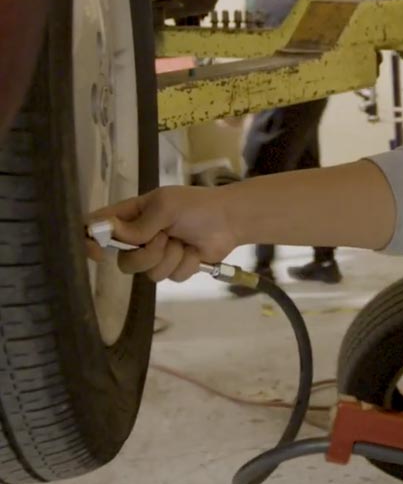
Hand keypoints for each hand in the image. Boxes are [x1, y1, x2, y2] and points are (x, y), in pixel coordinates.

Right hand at [86, 186, 238, 282]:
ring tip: (184, 242)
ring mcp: (157, 254)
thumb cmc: (197, 206)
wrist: (230, 220)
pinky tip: (195, 251)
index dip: (91, 240)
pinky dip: (185, 264)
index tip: (96, 251)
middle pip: (124, 261)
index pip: (100, 227)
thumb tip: (112, 234)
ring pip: (147, 273)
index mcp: (133, 215)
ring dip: (170, 258)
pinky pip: (170, 277)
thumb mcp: (166, 206)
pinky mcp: (174, 267)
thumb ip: (139, 224)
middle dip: (146, 254)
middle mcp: (140, 236)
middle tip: (165, 237)